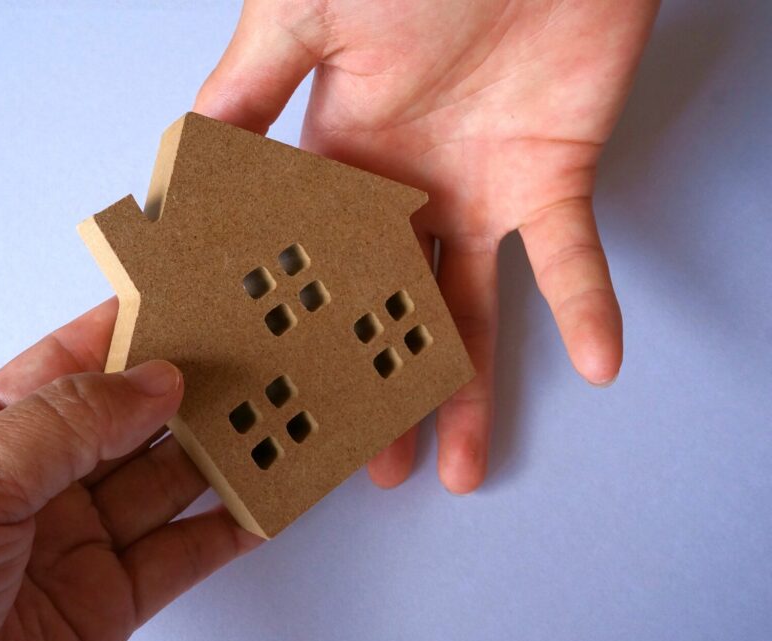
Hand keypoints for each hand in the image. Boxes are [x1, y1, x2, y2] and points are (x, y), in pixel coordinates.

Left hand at [0, 299, 259, 640]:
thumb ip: (60, 426)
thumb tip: (149, 381)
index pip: (72, 363)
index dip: (131, 328)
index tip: (191, 299)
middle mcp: (34, 486)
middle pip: (130, 421)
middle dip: (190, 390)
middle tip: (252, 359)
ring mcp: (72, 547)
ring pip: (166, 485)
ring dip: (218, 456)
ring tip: (272, 421)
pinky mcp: (103, 608)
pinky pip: (179, 558)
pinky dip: (226, 531)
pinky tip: (258, 505)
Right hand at [195, 0, 658, 492]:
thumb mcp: (303, 12)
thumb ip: (246, 86)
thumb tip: (179, 153)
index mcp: (338, 154)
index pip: (308, 260)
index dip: (295, 325)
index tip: (278, 386)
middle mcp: (404, 188)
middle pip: (384, 308)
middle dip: (373, 383)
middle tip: (360, 457)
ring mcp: (479, 189)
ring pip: (468, 309)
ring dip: (464, 386)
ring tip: (448, 464)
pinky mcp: (553, 178)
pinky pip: (571, 260)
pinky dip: (586, 310)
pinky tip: (593, 365)